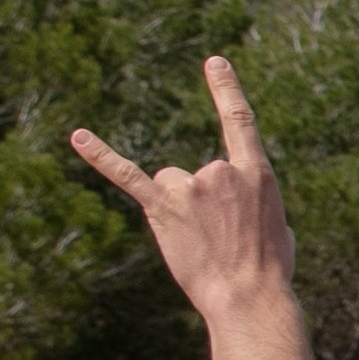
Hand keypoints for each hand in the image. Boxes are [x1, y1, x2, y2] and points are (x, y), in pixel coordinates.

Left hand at [64, 54, 298, 320]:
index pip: (239, 120)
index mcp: (256, 173)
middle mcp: (221, 171)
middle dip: (202, 205)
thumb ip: (258, 208)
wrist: (249, 296)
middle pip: (196, 173)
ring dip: (178, 211)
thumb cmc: (270, 269)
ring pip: (169, 185)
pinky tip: (78, 137)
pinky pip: (127, 175)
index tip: (213, 63)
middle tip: (219, 239)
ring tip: (197, 242)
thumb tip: (244, 217)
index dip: (226, 89)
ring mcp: (190, 187)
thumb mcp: (280, 228)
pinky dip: (100, 155)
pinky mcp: (161, 207)